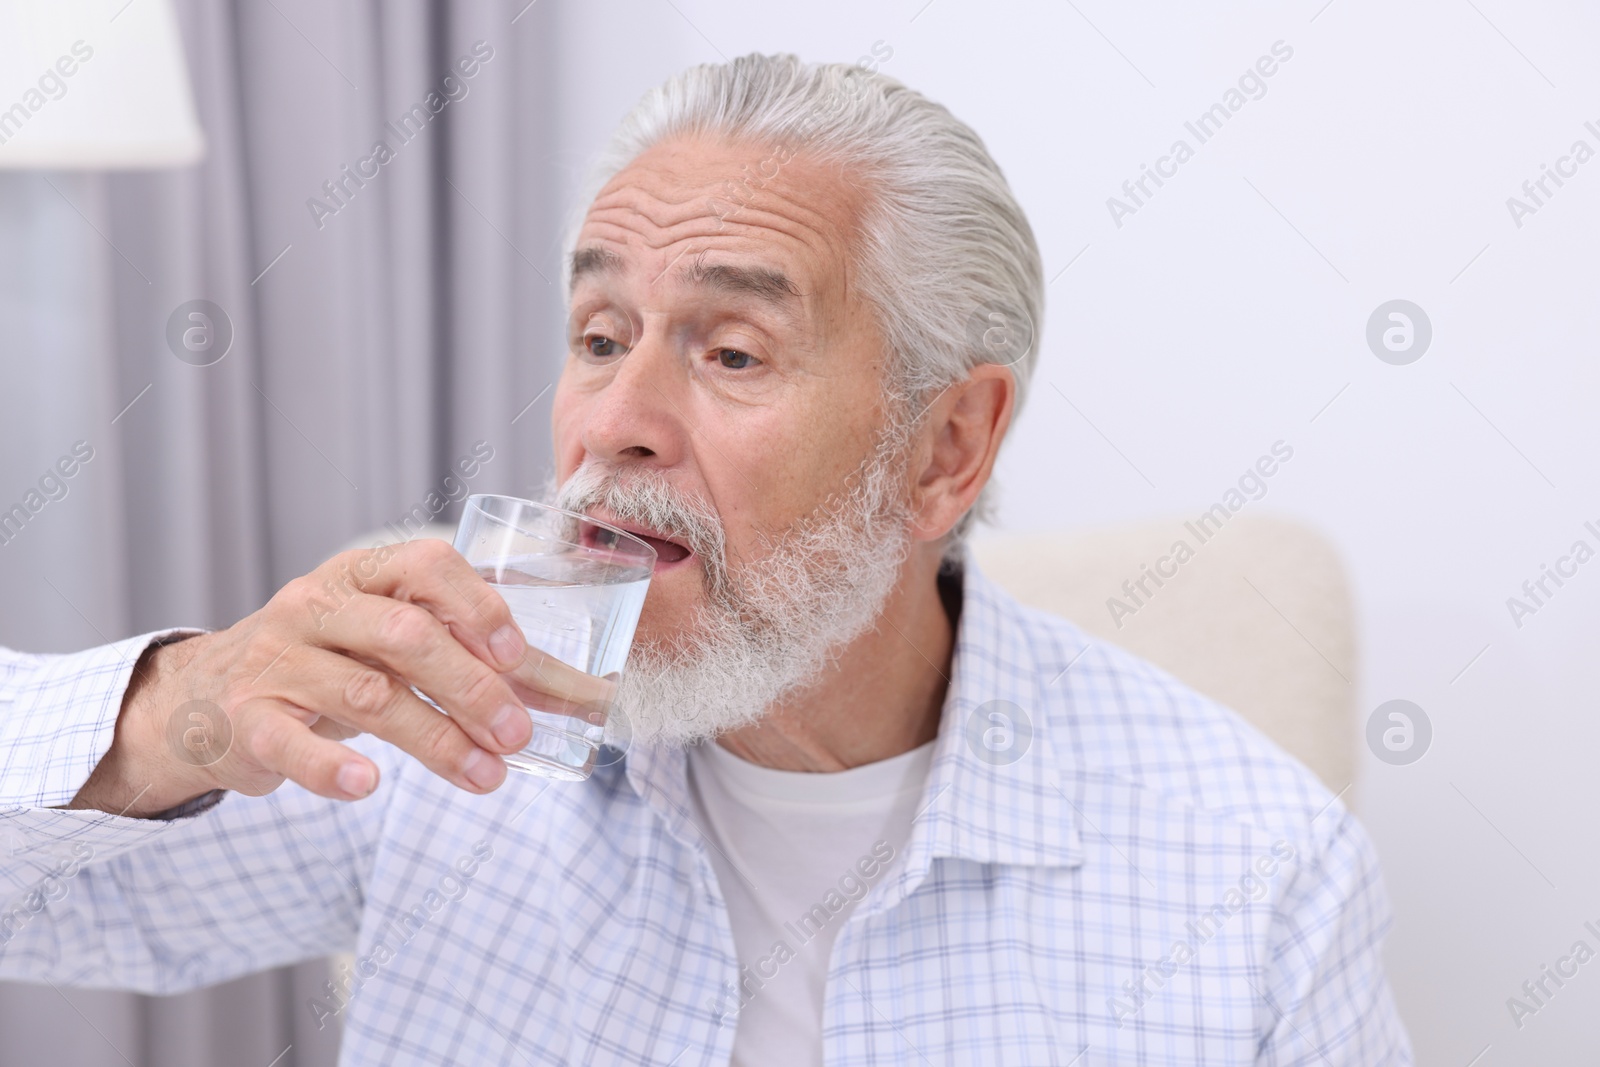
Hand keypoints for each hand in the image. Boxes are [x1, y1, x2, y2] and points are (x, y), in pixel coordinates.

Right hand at [72, 539, 612, 816]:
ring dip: (435, 740)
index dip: (476, 605)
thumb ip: (486, 665)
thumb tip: (585, 695)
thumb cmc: (332, 663)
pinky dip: (331, 767)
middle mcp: (317, 605)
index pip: (425, 565)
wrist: (206, 698)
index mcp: (363, 574)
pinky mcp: (247, 719)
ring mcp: (278, 660)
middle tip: (518, 735)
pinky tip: (370, 788)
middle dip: (471, 687)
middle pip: (405, 635)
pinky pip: (290, 742)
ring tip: (485, 777)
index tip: (515, 655)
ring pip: (366, 694)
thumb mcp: (399, 646)